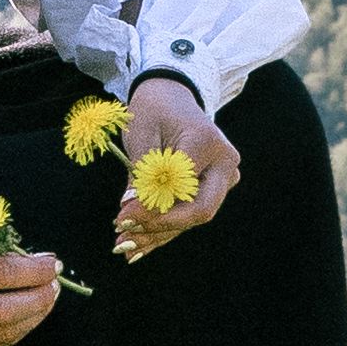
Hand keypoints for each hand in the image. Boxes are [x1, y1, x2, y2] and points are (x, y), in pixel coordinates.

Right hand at [0, 235, 66, 345]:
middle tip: (55, 286)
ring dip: (32, 318)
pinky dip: (16, 331)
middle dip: (38, 299)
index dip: (33, 272)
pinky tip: (28, 317)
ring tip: (47, 301)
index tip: (52, 263)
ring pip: (0, 334)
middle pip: (2, 312)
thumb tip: (39, 263)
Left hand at [107, 73, 244, 257]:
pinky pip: (187, 215)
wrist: (172, 99)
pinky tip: (138, 247)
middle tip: (124, 236)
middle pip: (199, 209)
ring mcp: (222, 180)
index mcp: (208, 144)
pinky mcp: (211, 190)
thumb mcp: (142, 135)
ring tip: (123, 245)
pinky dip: (162, 230)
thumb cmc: (155, 110)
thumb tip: (131, 209)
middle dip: (160, 227)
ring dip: (157, 234)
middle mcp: (224, 165)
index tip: (121, 216)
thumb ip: (140, 173)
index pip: (182, 186)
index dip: (153, 207)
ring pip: (192, 218)